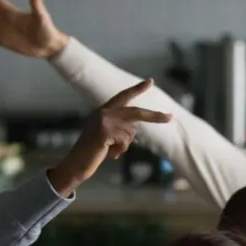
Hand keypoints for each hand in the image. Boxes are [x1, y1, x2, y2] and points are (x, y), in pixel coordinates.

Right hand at [48, 79, 170, 195]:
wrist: (75, 164)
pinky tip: (109, 154)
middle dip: (155, 116)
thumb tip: (134, 130)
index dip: (137, 89)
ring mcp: (103, 121)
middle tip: (171, 117)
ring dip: (125, 145)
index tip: (151, 81)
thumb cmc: (91, 153)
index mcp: (102, 111)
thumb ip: (118, 128)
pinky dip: (120, 150)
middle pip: (136, 113)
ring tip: (110, 151)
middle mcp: (103, 112)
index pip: (123, 96)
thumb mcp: (105, 136)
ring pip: (131, 133)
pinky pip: (126, 141)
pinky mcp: (105, 131)